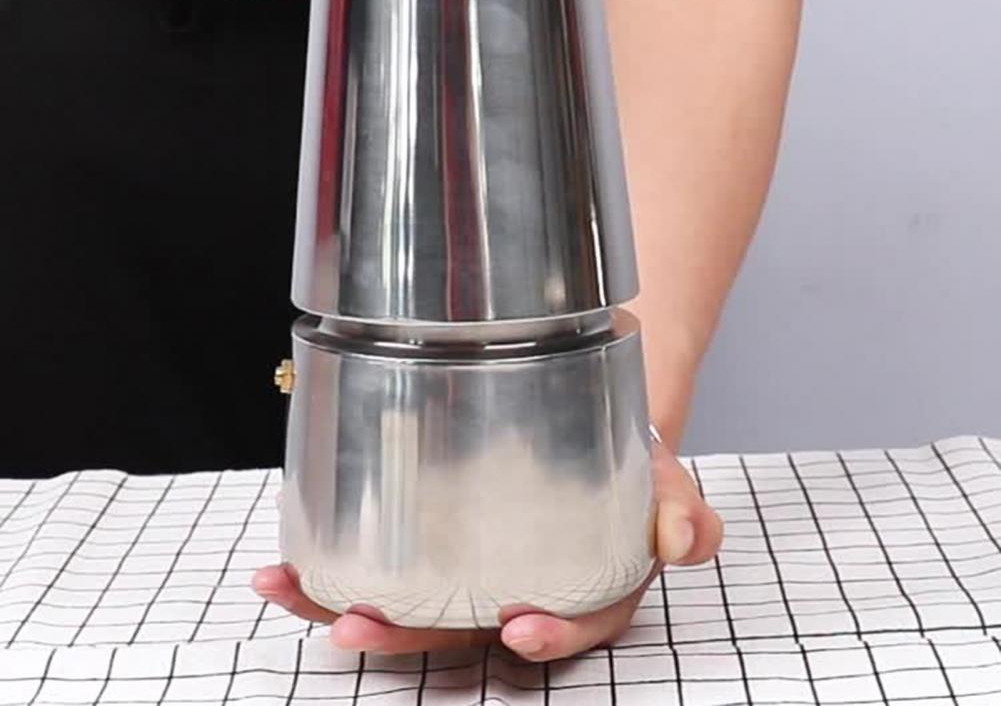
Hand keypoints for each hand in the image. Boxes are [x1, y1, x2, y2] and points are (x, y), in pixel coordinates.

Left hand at [253, 445, 721, 661]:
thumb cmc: (630, 470)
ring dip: (341, 606)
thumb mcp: (666, 486)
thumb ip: (681, 513)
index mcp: (580, 592)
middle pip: (460, 630)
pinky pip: (380, 568)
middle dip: (404, 634)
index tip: (518, 629)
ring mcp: (467, 576)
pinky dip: (327, 569)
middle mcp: (514, 594)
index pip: (567, 625)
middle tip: (356, 623)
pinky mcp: (432, 551)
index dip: (547, 636)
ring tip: (287, 589)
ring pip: (405, 608)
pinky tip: (282, 561)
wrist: (591, 432)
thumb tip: (685, 541)